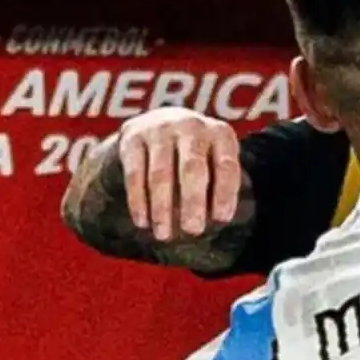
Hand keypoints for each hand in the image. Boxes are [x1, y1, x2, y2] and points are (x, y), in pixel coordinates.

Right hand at [118, 107, 240, 240]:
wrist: (160, 124)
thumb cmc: (197, 156)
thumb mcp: (215, 164)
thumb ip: (218, 189)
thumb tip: (213, 220)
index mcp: (220, 134)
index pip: (226, 166)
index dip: (225, 193)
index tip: (221, 219)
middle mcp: (191, 126)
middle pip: (192, 168)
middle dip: (192, 202)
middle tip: (192, 230)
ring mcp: (160, 129)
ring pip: (160, 174)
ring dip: (162, 208)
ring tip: (163, 235)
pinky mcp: (133, 137)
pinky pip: (135, 173)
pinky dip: (138, 200)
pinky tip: (142, 222)